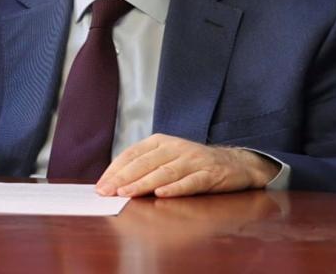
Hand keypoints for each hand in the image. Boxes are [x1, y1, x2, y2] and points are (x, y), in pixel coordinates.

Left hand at [95, 133, 278, 197]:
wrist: (235, 163)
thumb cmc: (193, 164)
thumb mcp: (167, 158)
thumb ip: (144, 167)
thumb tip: (115, 183)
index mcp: (161, 142)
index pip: (132, 154)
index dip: (115, 170)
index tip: (101, 186)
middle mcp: (176, 148)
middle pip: (145, 163)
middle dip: (123, 178)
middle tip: (107, 192)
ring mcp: (193, 160)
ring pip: (165, 172)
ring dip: (144, 183)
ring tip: (127, 193)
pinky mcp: (210, 174)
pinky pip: (191, 181)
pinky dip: (176, 188)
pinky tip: (162, 194)